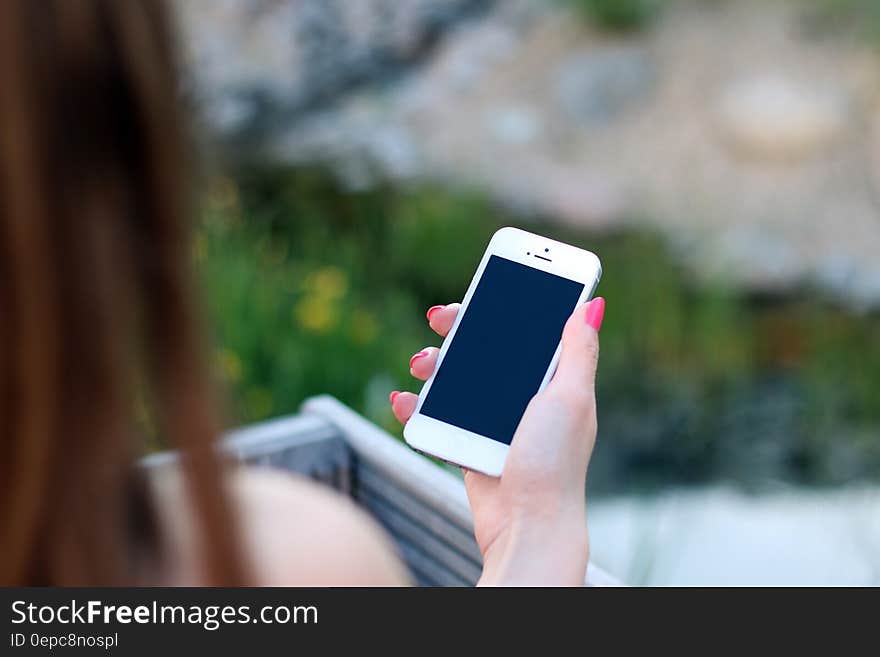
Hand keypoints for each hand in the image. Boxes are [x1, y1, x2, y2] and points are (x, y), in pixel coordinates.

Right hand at [390, 298, 604, 585]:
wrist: (526, 525)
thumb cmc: (555, 462)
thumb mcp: (571, 399)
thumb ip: (578, 352)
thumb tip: (593, 305)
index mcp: (553, 380)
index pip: (528, 330)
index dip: (506, 304)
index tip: (485, 284)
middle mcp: (523, 396)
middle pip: (485, 347)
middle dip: (459, 329)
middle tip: (439, 318)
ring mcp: (494, 420)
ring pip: (456, 377)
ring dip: (433, 364)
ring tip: (419, 365)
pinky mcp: (470, 443)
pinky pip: (438, 415)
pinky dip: (416, 407)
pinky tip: (404, 401)